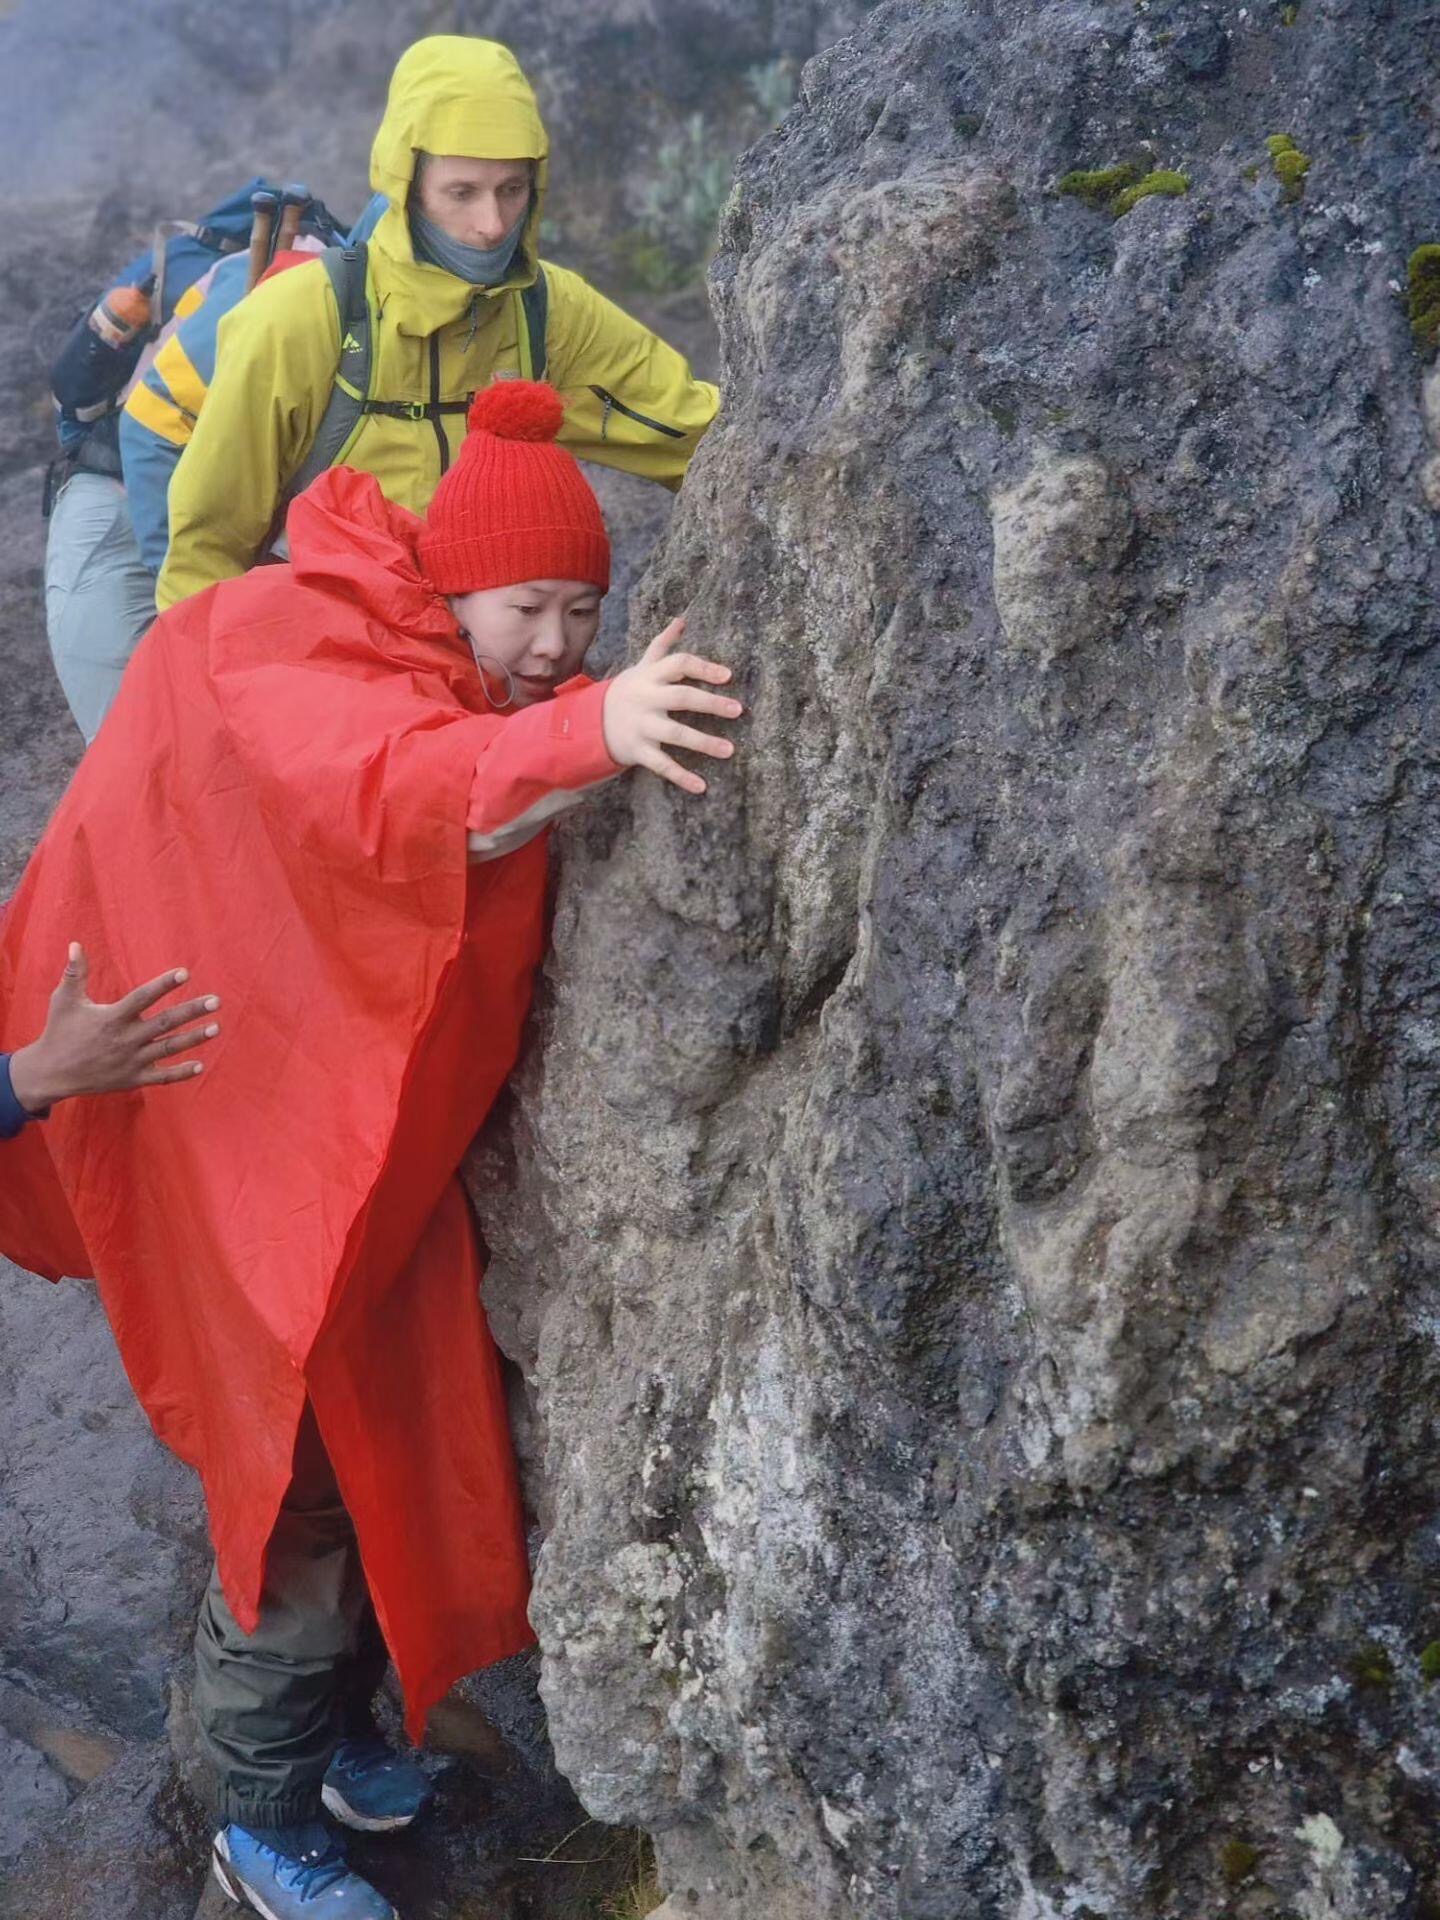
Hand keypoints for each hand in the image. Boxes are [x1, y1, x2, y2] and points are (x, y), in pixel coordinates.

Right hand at [8, 943, 220, 1113]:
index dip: (164, 984)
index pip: (143, 997)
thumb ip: (75, 972)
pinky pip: (161, 1077)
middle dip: (191, 1011)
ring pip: (168, 1048)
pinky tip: (200, 1065)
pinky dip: (181, 1073)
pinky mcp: (133, 1079)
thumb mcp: (64, 1000)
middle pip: (164, 1023)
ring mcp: (131, 1061)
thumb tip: (75, 943)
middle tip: (216, 1001)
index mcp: (112, 1017)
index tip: (185, 972)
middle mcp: (125, 1039)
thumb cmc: (59, 1032)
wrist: (50, 1073)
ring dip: (194, 1038)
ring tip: (216, 1027)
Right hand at [602, 614, 742, 795]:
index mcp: (650, 676)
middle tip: (738, 709)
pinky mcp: (638, 751)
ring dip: (703, 742)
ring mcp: (642, 726)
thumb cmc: (628, 692)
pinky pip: (661, 765)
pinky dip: (681, 777)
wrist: (590, 723)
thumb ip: (662, 646)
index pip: (679, 664)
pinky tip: (701, 787)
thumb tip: (682, 620)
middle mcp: (647, 699)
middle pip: (682, 697)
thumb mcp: (642, 667)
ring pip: (675, 734)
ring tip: (730, 750)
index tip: (727, 675)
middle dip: (710, 703)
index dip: (703, 667)